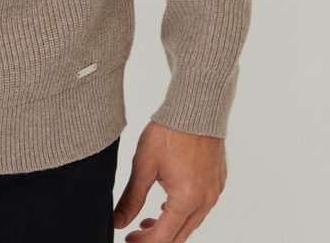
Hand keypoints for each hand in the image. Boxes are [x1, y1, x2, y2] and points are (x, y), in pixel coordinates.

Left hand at [113, 121, 226, 241]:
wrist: (196, 106)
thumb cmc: (169, 132)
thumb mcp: (143, 165)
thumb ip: (131, 198)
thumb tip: (118, 222)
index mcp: (187, 199)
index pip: (163, 236)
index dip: (143, 242)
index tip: (127, 239)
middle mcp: (206, 201)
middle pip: (180, 236)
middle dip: (156, 239)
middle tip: (135, 233)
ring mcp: (214, 193)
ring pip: (191, 223)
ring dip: (170, 226)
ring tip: (148, 218)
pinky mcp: (218, 183)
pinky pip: (201, 209)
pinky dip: (183, 213)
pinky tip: (168, 204)